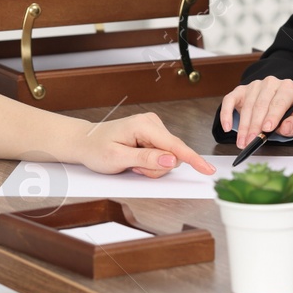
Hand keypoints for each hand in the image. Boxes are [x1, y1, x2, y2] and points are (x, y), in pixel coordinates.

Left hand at [73, 111, 214, 178]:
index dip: (193, 159)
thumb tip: (170, 161)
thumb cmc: (97, 148)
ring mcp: (154, 128)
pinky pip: (163, 155)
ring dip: (153, 167)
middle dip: (157, 168)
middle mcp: (152, 123)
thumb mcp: (118, 158)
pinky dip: (151, 163)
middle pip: (172, 154)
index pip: (175, 146)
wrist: (86, 142)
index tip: (207, 169)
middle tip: (135, 168)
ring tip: (133, 164)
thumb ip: (146, 160)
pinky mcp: (154, 135)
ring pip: (168, 157)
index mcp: (144, 125)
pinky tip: (136, 160)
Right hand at [219, 76, 292, 148]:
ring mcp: (254, 86)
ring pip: (247, 106)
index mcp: (287, 88)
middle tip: (251, 141)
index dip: (273, 115)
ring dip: (243, 127)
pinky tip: (227, 126)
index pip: (280, 101)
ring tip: (242, 142)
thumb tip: (285, 127)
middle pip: (261, 105)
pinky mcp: (240, 91)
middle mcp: (270, 83)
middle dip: (255, 126)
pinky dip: (226, 114)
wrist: (278, 103)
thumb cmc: (288, 112)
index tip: (267, 128)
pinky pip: (230, 100)